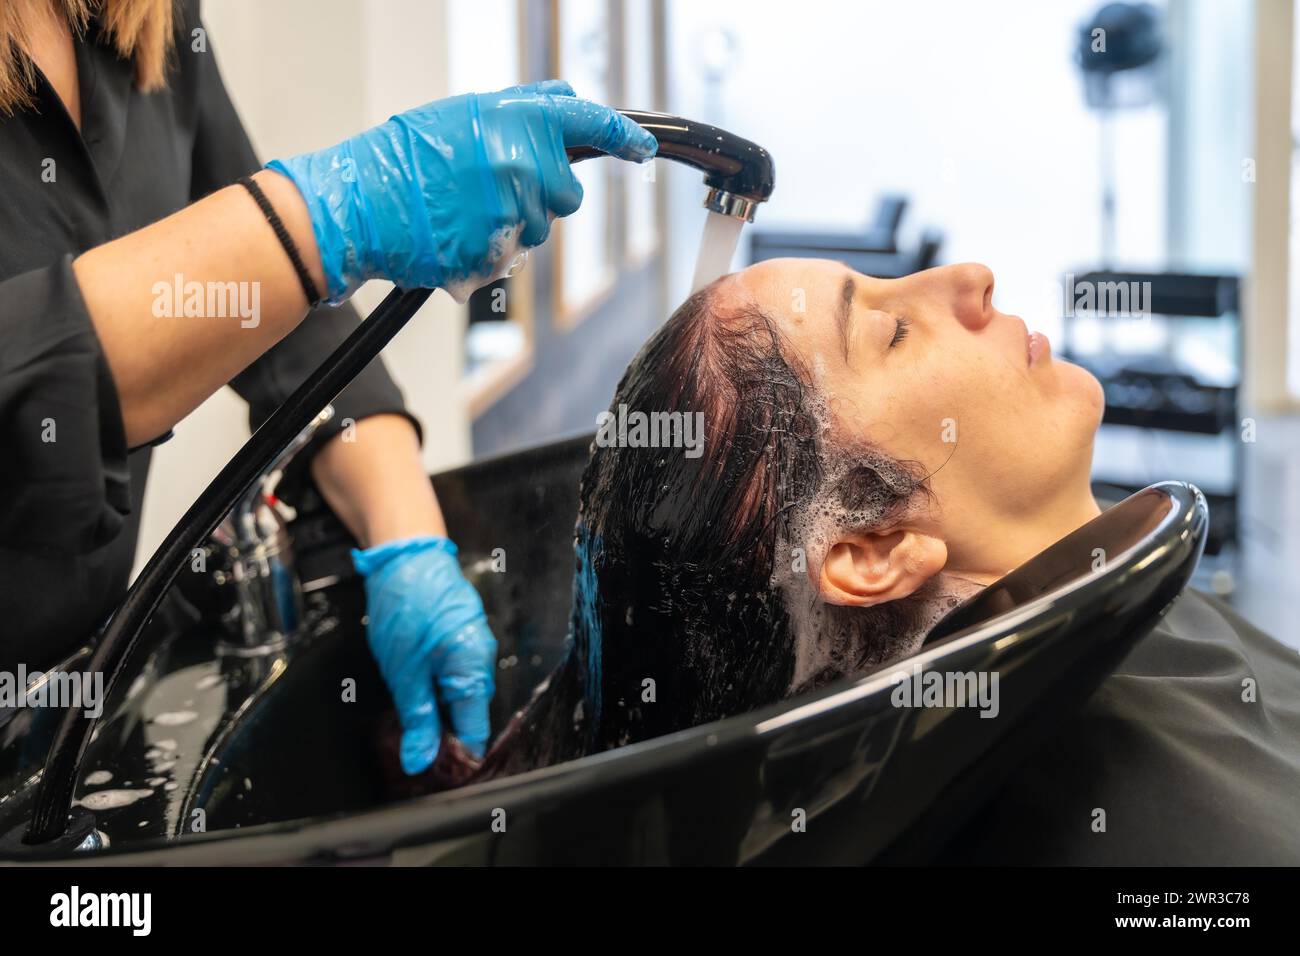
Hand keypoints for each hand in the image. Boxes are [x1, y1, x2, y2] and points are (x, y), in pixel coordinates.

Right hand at [266, 80, 656, 301]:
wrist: (360, 201)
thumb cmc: (405, 156)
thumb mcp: (465, 112)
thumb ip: (522, 109)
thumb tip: (565, 101)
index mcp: (518, 120)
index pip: (590, 122)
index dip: (623, 137)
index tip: (642, 147)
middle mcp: (524, 163)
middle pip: (569, 194)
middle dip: (545, 195)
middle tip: (497, 187)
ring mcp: (513, 211)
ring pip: (541, 228)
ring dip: (515, 224)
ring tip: (465, 209)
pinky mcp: (500, 252)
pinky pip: (514, 255)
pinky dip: (493, 248)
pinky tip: (459, 231)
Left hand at [353, 536, 497, 773]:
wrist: (405, 553)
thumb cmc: (406, 606)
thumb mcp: (404, 672)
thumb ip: (417, 719)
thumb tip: (421, 761)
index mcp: (473, 668)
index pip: (474, 729)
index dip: (456, 757)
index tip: (435, 775)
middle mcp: (481, 657)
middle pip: (469, 712)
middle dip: (444, 736)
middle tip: (413, 752)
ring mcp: (472, 643)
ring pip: (459, 692)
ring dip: (438, 711)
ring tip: (410, 724)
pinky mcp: (459, 633)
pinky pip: (453, 672)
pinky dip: (436, 687)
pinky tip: (415, 692)